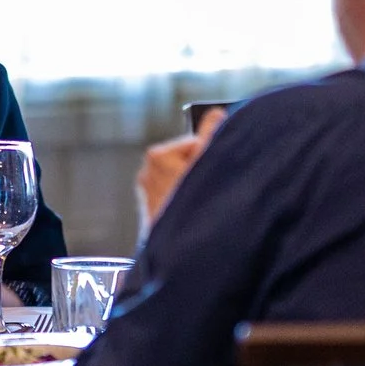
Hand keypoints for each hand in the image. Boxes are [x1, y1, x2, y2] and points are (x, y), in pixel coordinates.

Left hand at [138, 110, 223, 228]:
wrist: (177, 251)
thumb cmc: (190, 208)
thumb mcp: (207, 164)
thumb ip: (211, 134)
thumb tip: (216, 113)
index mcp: (157, 155)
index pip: (195, 142)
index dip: (210, 155)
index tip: (215, 171)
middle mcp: (147, 171)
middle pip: (189, 159)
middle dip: (202, 171)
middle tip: (209, 189)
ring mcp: (148, 190)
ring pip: (183, 176)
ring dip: (196, 185)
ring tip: (201, 203)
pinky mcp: (153, 208)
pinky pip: (176, 193)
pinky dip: (187, 198)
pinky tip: (193, 211)